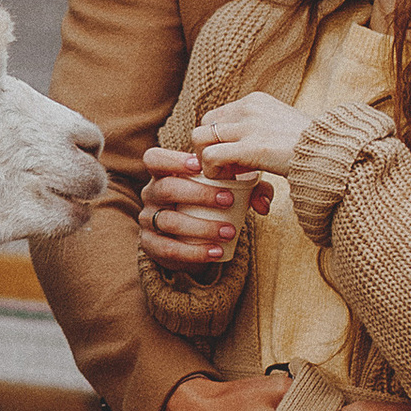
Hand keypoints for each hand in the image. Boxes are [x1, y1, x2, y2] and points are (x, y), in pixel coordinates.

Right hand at [139, 147, 262, 266]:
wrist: (195, 239)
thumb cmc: (212, 204)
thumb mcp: (230, 190)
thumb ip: (251, 189)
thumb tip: (262, 202)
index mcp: (164, 173)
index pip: (154, 159)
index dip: (173, 160)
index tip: (199, 165)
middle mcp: (151, 193)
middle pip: (166, 188)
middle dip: (198, 194)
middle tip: (228, 201)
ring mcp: (148, 219)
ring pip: (169, 220)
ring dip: (201, 226)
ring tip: (229, 232)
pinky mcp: (150, 245)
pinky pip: (169, 248)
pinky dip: (194, 251)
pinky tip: (215, 252)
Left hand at [190, 90, 307, 184]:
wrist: (336, 154)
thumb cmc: (315, 151)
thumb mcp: (283, 136)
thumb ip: (263, 144)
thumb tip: (255, 173)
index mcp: (256, 101)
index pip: (218, 117)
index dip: (219, 141)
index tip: (235, 161)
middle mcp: (249, 107)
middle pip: (204, 125)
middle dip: (209, 149)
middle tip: (230, 169)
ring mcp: (249, 125)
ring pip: (200, 138)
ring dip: (208, 160)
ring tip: (230, 176)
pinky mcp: (250, 147)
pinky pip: (211, 156)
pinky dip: (213, 172)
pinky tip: (232, 181)